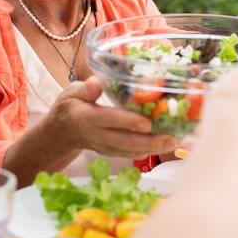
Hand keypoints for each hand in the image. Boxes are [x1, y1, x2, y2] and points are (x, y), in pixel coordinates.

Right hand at [45, 76, 177, 158]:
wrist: (61, 132)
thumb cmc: (70, 106)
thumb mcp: (71, 92)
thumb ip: (85, 89)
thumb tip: (97, 83)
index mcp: (87, 118)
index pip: (109, 120)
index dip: (127, 122)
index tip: (147, 123)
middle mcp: (97, 135)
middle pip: (125, 142)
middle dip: (149, 142)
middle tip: (172, 139)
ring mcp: (106, 147)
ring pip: (131, 151)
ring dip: (154, 148)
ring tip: (175, 142)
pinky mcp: (113, 152)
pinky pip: (131, 154)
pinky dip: (150, 151)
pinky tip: (166, 144)